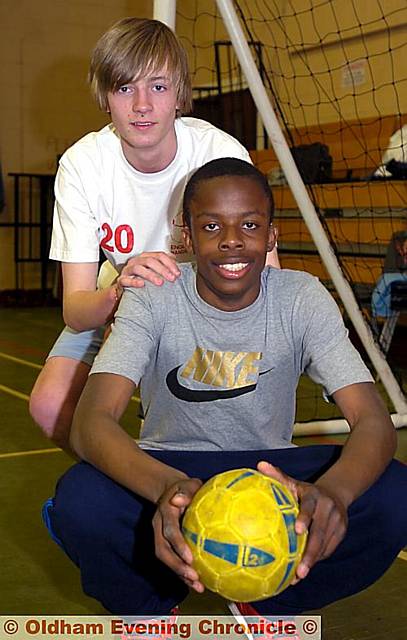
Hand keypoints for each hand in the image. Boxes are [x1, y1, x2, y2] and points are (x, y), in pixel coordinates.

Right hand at [118, 252, 179, 287]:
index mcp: (145, 257)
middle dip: (162, 269)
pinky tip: (142, 284)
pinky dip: (134, 281)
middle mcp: (136, 261)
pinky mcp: (121, 280)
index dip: (170, 263)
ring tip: (160, 283)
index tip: (177, 273)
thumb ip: (164, 266)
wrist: (125, 292)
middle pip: (150, 260)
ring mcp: (127, 270)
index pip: (159, 255)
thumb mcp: (153, 272)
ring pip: (138, 268)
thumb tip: (175, 260)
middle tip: (172, 278)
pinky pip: (126, 280)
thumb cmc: (141, 280)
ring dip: (150, 275)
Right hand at [152, 477, 203, 591]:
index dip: (178, 545)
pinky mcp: (164, 543)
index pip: (169, 530)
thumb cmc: (184, 488)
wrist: (170, 490)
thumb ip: (186, 491)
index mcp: (165, 512)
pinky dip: (181, 573)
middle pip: (163, 550)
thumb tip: (178, 499)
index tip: (190, 558)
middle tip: (194, 577)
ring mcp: (159, 536)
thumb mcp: (187, 484)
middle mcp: (159, 526)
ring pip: (164, 558)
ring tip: (196, 586)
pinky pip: (170, 560)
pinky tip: (195, 583)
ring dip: (179, 574)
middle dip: (177, 566)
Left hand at [257, 460, 347, 582]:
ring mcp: (338, 522)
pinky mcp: (341, 533)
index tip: (298, 531)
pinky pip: (329, 549)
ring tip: (298, 576)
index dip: (304, 517)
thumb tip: (260, 464)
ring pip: (325, 545)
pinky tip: (303, 572)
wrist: (337, 493)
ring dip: (312, 562)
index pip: (310, 507)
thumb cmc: (306, 491)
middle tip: (299, 571)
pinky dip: (317, 560)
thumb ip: (278, 476)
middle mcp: (329, 509)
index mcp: (315, 496)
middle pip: (320, 534)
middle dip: (310, 553)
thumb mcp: (294, 482)